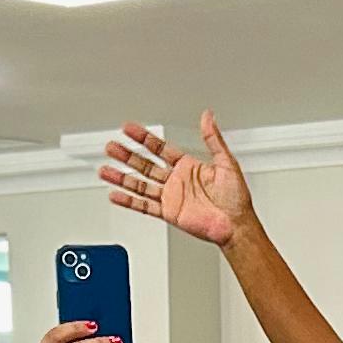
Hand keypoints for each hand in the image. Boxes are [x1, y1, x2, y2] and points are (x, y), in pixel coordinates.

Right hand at [99, 112, 250, 248]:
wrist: (236, 225)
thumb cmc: (236, 198)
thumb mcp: (227, 162)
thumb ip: (213, 139)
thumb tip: (208, 117)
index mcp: (188, 167)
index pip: (160, 148)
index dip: (144, 138)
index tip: (129, 129)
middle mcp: (176, 181)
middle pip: (145, 164)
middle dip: (127, 155)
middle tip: (111, 147)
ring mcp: (171, 197)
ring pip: (140, 184)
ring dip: (122, 177)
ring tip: (105, 169)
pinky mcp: (169, 213)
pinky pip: (144, 206)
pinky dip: (129, 201)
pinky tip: (115, 194)